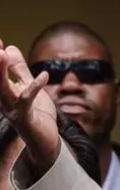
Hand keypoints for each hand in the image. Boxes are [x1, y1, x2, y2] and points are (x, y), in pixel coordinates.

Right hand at [0, 39, 59, 170]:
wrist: (45, 141)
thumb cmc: (37, 114)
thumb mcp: (29, 87)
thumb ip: (20, 70)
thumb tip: (10, 48)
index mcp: (2, 91)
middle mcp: (3, 100)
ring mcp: (11, 109)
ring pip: (2, 89)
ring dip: (1, 72)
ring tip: (1, 54)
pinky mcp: (24, 118)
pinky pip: (27, 100)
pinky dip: (35, 87)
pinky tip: (44, 75)